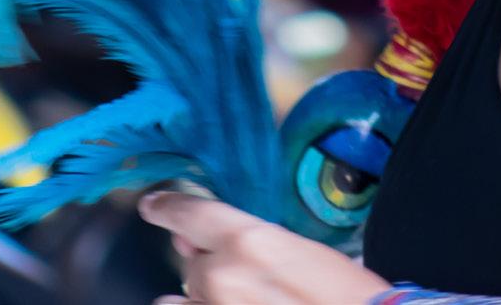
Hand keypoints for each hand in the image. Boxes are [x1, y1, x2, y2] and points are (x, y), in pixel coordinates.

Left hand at [140, 191, 389, 304]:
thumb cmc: (346, 294)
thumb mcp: (302, 252)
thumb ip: (250, 243)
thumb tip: (205, 242)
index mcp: (248, 242)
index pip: (190, 214)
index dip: (168, 207)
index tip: (155, 205)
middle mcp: (221, 278)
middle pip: (191, 263)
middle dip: (209, 264)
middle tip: (243, 275)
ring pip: (184, 297)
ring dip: (202, 295)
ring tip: (236, 298)